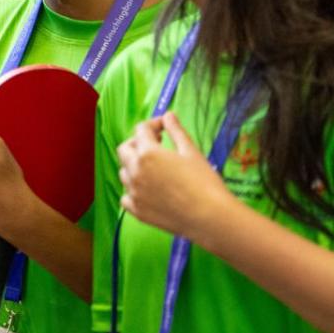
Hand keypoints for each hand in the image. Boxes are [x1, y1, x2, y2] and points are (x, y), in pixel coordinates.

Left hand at [116, 111, 236, 241]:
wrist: (209, 217)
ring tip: (154, 168)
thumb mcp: (191, 151)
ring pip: (124, 172)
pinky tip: (148, 190)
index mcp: (147, 153)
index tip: (164, 128)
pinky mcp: (137, 211)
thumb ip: (176, 131)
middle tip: (156, 145)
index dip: (154, 124)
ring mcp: (133, 193)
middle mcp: (134, 171)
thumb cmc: (204, 182)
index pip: (141, 129)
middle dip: (138, 143)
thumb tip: (168, 115)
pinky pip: (126, 196)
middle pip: (125, 149)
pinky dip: (133, 190)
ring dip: (134, 166)